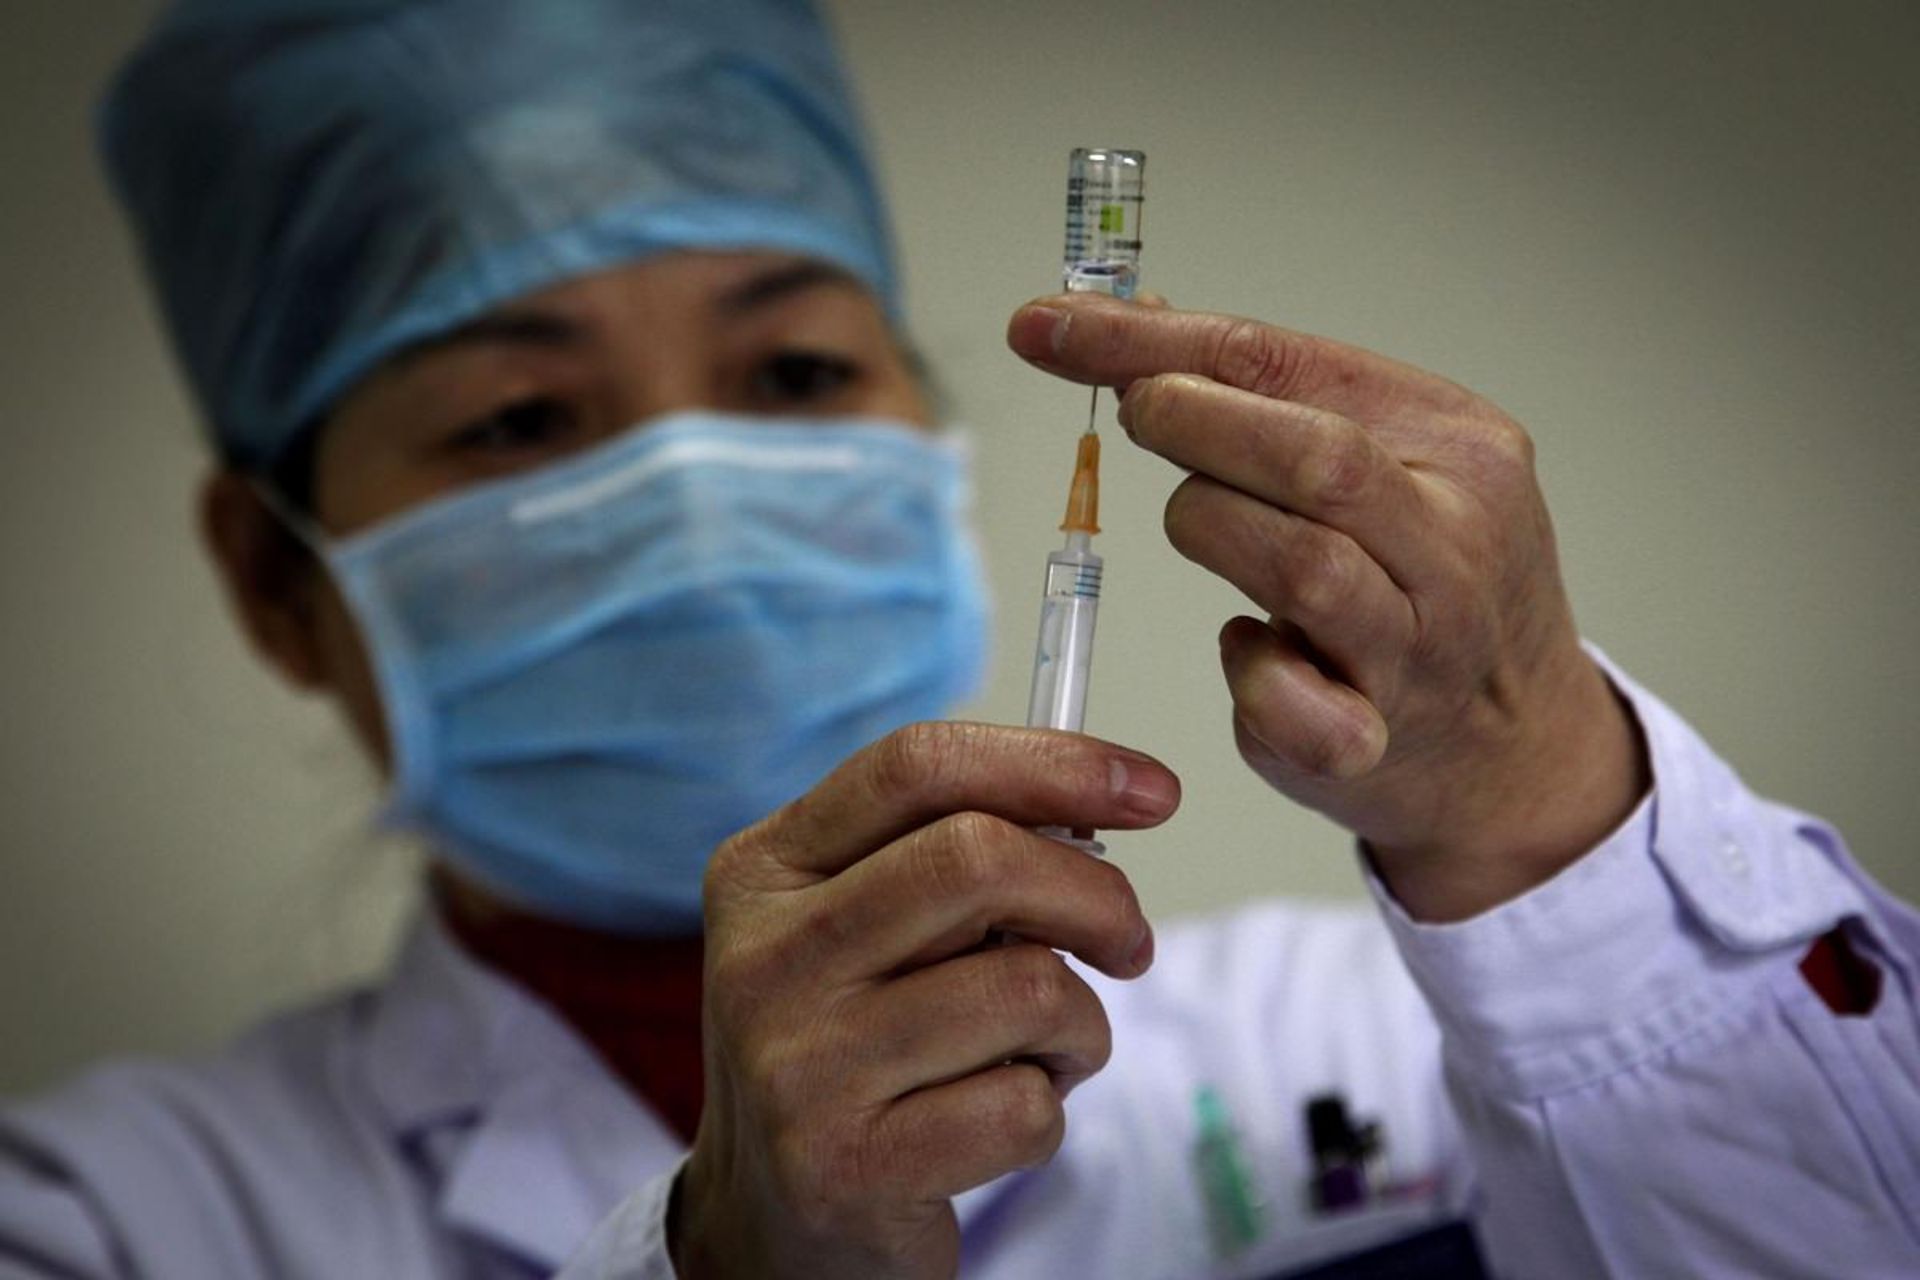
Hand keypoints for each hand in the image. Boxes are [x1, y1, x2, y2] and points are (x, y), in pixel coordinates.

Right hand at [673, 722, 1179, 1278]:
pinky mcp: (846, 1167)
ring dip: (1079, 1024)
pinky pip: (1022, 1105)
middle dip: (1095, 895)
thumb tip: (1104, 793)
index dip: (1050, 762)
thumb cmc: (854, 1049)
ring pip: (1023, 986)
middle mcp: (761, 956)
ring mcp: (796, 1065)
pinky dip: (1046, 1110)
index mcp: (764, 870)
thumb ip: (951, 854)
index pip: (916, 766)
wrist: (776, 1219)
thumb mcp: (864, 929)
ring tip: (1043, 1051)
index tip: (1150, 789)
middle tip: (1128, 941)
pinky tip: (996, 1120)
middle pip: (978, 860)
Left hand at [1006, 295, 1647, 921]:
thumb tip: (1133, 325)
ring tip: (1196, 521)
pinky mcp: (1372, 743)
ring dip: (1211, 528)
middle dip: (1194, 424)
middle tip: (1135, 414)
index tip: (1052, 327)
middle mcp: (1454, 543)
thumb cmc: (1430, 583)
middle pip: (1314, 461)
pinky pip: (1289, 704)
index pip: (1290, 365)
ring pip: (1302, 568)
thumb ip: (1275, 400)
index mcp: (1460, 445)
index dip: (1155, 342)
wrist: (1521, 741)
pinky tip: (1245, 644)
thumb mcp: (1395, 463)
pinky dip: (1244, 670)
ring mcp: (1418, 649)